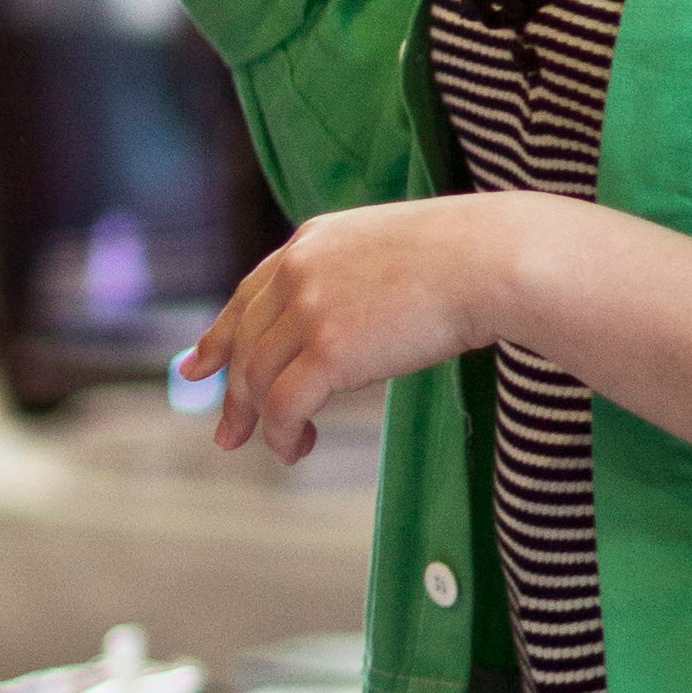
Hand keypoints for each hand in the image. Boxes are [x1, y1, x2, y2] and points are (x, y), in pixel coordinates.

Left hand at [180, 198, 526, 466]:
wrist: (493, 259)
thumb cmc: (469, 258)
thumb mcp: (393, 252)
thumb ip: (355, 280)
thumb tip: (350, 326)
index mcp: (312, 243)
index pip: (249, 295)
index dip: (220, 336)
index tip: (198, 368)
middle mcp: (299, 271)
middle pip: (246, 342)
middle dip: (232, 394)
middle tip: (229, 435)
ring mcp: (309, 309)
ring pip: (258, 378)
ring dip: (260, 422)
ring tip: (278, 449)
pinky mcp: (328, 350)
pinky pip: (284, 405)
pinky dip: (282, 435)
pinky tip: (296, 449)